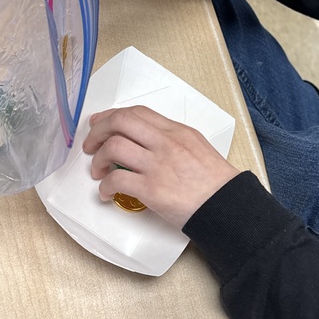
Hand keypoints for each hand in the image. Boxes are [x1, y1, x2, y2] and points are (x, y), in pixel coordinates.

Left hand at [83, 105, 238, 229]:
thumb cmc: (215, 183)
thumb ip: (171, 140)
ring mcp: (157, 166)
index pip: (137, 112)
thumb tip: (145, 141)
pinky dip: (105, 187)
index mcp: (176, 132)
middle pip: (120, 122)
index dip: (112, 115)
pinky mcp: (152, 190)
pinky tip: (107, 193)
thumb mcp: (197, 147)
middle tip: (91, 144)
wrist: (227, 205)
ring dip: (98, 159)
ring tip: (98, 171)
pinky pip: (117, 180)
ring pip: (114, 147)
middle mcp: (165, 144)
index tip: (101, 122)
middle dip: (98, 131)